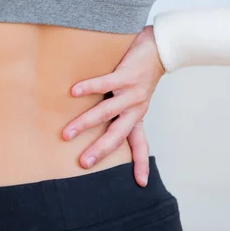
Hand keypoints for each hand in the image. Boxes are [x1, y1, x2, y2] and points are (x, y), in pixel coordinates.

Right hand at [63, 26, 164, 186]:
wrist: (162, 47)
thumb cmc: (141, 71)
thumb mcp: (133, 96)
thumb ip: (118, 108)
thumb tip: (94, 118)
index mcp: (137, 115)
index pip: (140, 143)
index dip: (141, 163)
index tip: (141, 183)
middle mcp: (136, 107)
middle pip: (117, 134)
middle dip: (100, 150)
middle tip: (83, 163)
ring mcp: (132, 92)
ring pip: (106, 112)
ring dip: (85, 123)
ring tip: (67, 133)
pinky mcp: (127, 76)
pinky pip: (105, 83)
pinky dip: (89, 88)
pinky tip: (74, 92)